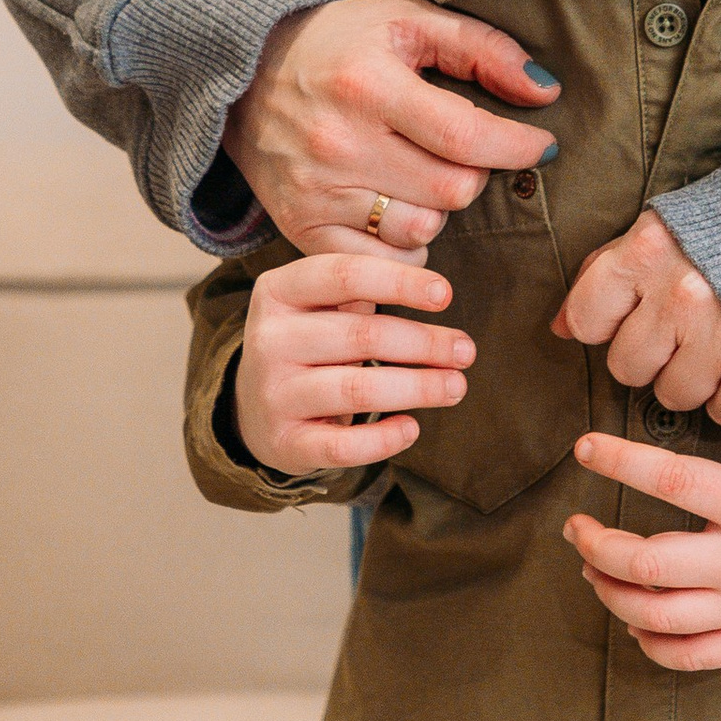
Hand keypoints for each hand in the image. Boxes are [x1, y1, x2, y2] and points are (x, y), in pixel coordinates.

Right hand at [224, 0, 559, 254]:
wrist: (241, 74)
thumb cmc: (338, 43)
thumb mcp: (407, 20)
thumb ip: (483, 49)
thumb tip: (545, 92)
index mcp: (367, 84)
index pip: (465, 135)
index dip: (517, 145)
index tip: (542, 144)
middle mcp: (337, 143)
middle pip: (451, 190)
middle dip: (476, 173)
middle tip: (464, 151)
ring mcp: (316, 191)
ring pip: (423, 229)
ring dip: (440, 208)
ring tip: (422, 175)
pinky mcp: (301, 226)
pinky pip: (383, 261)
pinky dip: (405, 242)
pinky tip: (396, 206)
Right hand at [232, 253, 474, 474]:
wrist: (254, 406)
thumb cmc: (309, 342)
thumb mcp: (320, 304)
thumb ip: (365, 288)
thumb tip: (438, 293)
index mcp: (278, 291)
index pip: (345, 275)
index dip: (400, 283)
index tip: (446, 295)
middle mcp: (268, 340)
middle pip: (361, 336)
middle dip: (424, 344)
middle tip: (466, 351)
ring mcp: (273, 393)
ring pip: (356, 389)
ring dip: (417, 388)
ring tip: (456, 386)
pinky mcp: (284, 442)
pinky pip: (341, 445)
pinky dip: (383, 439)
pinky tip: (412, 428)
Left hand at [553, 212, 720, 424]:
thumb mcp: (669, 227)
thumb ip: (609, 270)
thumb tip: (560, 327)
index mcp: (649, 250)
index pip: (586, 319)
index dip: (606, 324)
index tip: (634, 315)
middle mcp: (681, 294)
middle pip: (627, 367)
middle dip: (652, 353)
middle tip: (688, 328)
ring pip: (672, 395)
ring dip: (695, 377)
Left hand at [563, 422, 720, 671]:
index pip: (673, 482)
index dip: (620, 461)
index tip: (585, 447)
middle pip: (648, 564)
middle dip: (596, 544)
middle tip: (574, 525)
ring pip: (657, 616)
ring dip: (611, 593)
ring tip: (592, 566)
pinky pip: (689, 657)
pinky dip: (650, 642)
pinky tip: (635, 618)